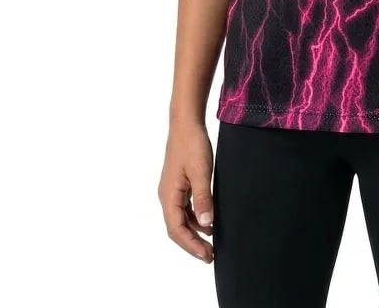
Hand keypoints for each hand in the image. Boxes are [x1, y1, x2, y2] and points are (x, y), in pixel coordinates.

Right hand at [158, 120, 214, 263]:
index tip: (206, 255)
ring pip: (181, 219)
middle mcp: (167, 196)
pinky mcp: (180, 184)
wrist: (186, 123)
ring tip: (211, 243)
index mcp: (168, 195)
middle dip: (192, 244)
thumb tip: (206, 224)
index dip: (191, 245)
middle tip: (211, 256)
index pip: (176, 229)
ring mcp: (173, 190)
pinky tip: (209, 221)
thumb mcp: (201, 171)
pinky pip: (185, 208)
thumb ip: (203, 197)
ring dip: (195, 232)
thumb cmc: (192, 144)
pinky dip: (196, 218)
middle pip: (177, 228)